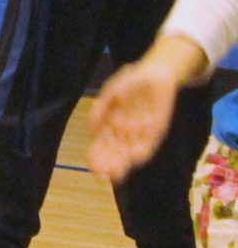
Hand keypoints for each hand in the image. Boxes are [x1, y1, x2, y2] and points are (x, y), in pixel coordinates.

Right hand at [90, 58, 183, 183]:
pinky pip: (149, 144)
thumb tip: (89, 131)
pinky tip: (134, 158)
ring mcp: (140, 132)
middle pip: (113, 154)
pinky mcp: (156, 130)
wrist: (154, 72)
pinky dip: (142, 152)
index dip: (95, 157)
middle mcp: (124, 133)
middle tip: (101, 175)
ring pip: (129, 153)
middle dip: (107, 165)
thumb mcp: (109, 93)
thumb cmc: (129, 82)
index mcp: (109, 126)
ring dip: (122, 164)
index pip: (100, 146)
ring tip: (115, 173)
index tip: (91, 166)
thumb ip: (99, 110)